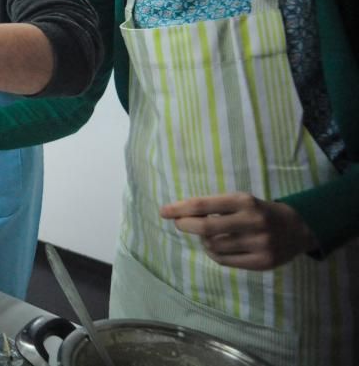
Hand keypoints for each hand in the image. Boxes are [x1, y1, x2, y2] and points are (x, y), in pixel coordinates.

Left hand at [160, 192, 318, 270]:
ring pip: (213, 245)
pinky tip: (216, 248)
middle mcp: (253, 220)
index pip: (204, 204)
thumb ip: (215, 207)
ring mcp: (259, 243)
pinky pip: (225, 260)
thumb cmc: (259, 212)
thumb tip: (180, 215)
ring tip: (208, 235)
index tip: (164, 211)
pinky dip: (214, 254)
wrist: (298, 228)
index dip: (180, 208)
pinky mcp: (263, 261)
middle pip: (205, 226)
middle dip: (186, 225)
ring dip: (203, 241)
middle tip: (178, 223)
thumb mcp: (241, 200)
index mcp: (244, 200)